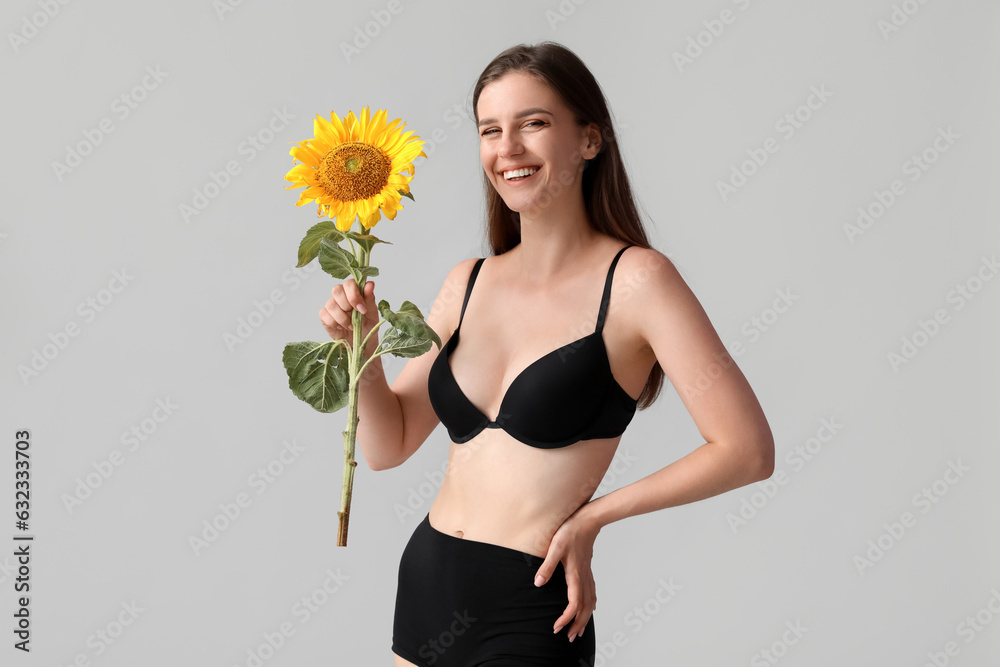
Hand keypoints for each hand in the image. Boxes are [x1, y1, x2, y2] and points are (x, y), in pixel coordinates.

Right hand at [318, 278, 379, 343]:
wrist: (361, 342)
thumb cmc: (367, 325)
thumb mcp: (372, 313)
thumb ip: (370, 298)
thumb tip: (370, 284)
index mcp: (353, 291)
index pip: (349, 283)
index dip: (354, 295)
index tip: (362, 308)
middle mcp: (341, 295)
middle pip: (336, 290)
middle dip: (347, 305)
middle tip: (356, 316)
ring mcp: (331, 305)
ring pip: (331, 305)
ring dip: (343, 318)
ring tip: (351, 326)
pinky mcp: (324, 316)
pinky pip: (324, 315)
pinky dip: (335, 323)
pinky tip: (341, 327)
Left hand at [532, 508, 600, 642]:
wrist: (589, 520)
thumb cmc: (571, 531)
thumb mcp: (555, 548)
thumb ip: (546, 566)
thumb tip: (538, 583)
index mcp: (575, 576)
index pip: (573, 605)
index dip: (565, 619)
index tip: (556, 627)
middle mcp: (584, 578)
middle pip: (584, 609)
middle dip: (577, 625)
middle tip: (568, 637)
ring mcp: (587, 574)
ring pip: (590, 603)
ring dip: (585, 618)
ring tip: (578, 630)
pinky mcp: (588, 570)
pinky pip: (592, 594)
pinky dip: (590, 606)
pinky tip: (589, 608)